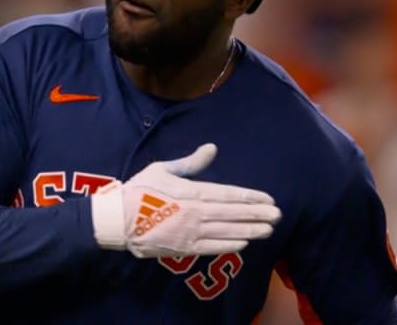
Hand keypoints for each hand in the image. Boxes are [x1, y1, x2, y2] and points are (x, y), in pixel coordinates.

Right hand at [90, 143, 280, 257]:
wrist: (118, 221)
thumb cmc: (139, 191)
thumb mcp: (163, 169)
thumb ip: (190, 162)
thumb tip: (212, 148)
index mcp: (191, 192)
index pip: (228, 194)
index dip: (250, 198)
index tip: (268, 199)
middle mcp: (195, 213)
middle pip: (233, 213)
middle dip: (257, 215)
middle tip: (278, 215)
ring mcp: (191, 232)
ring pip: (227, 231)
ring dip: (250, 231)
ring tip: (269, 230)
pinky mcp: (184, 248)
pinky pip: (212, 247)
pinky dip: (230, 245)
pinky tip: (244, 243)